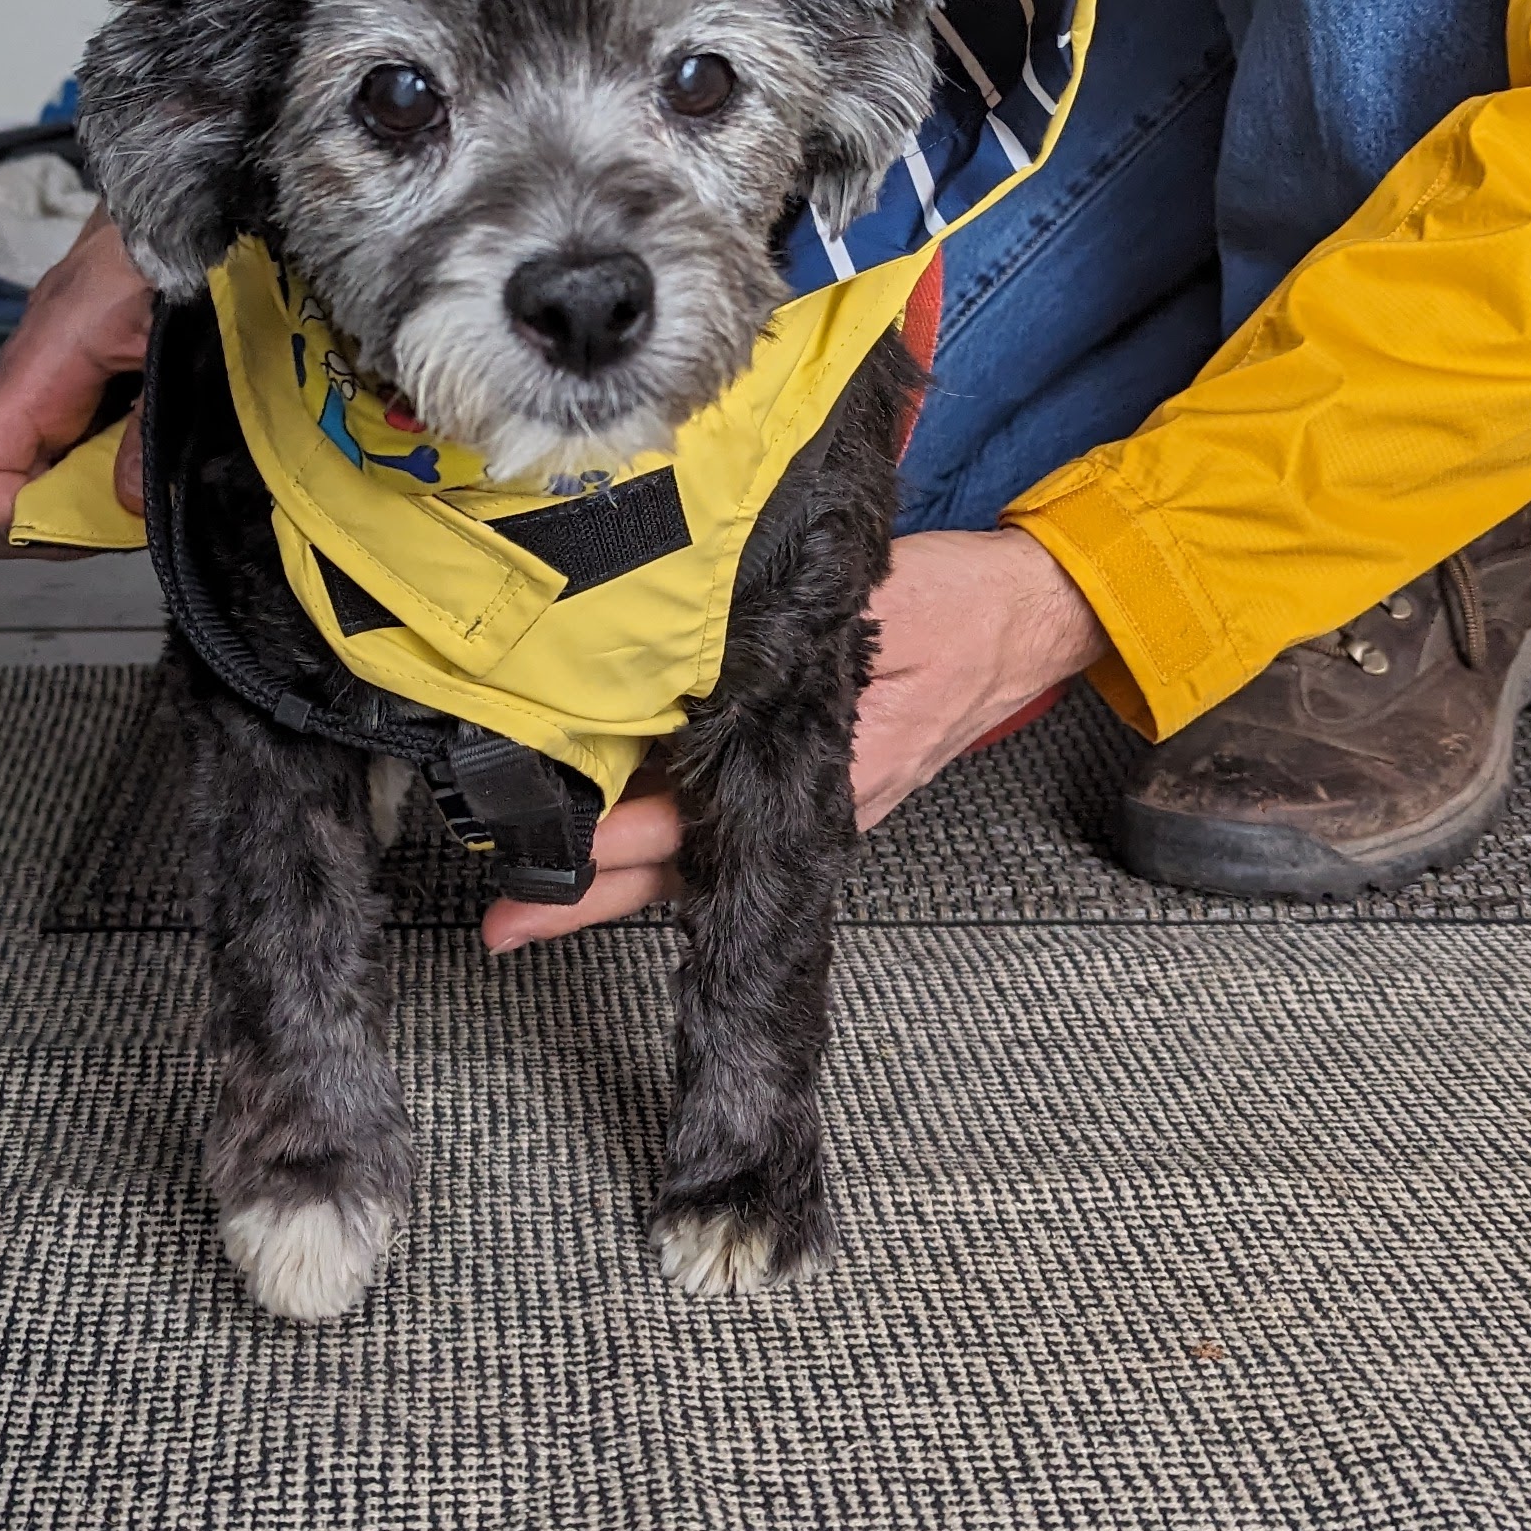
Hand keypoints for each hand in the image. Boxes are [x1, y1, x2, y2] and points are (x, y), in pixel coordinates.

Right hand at [0, 212, 154, 550]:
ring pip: (34, 472)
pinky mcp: (79, 375)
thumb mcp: (176, 335)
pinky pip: (68, 443)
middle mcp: (30, 379)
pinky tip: (146, 450)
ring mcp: (51, 378)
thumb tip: (124, 502)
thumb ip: (149, 423)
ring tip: (145, 483)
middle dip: (53, 523)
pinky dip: (104, 465)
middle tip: (123, 517)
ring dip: (85, 498)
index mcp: (37, 369)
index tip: (77, 523)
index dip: (6, 516)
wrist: (180, 183)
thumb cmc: (171, 240)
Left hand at [479, 526, 1110, 950]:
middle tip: (502, 926)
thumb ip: (787, 637)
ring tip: (522, 909)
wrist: (1028, 619)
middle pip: (681, 867)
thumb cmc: (956, 604)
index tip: (549, 861)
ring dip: (612, 880)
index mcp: (822, 773)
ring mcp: (812, 809)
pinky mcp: (810, 791)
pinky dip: (660, 846)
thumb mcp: (874, 605)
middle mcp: (811, 811)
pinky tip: (601, 852)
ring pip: (695, 859)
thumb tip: (689, 651)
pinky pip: (722, 834)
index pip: (696, 822)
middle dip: (587, 897)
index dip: (616, 845)